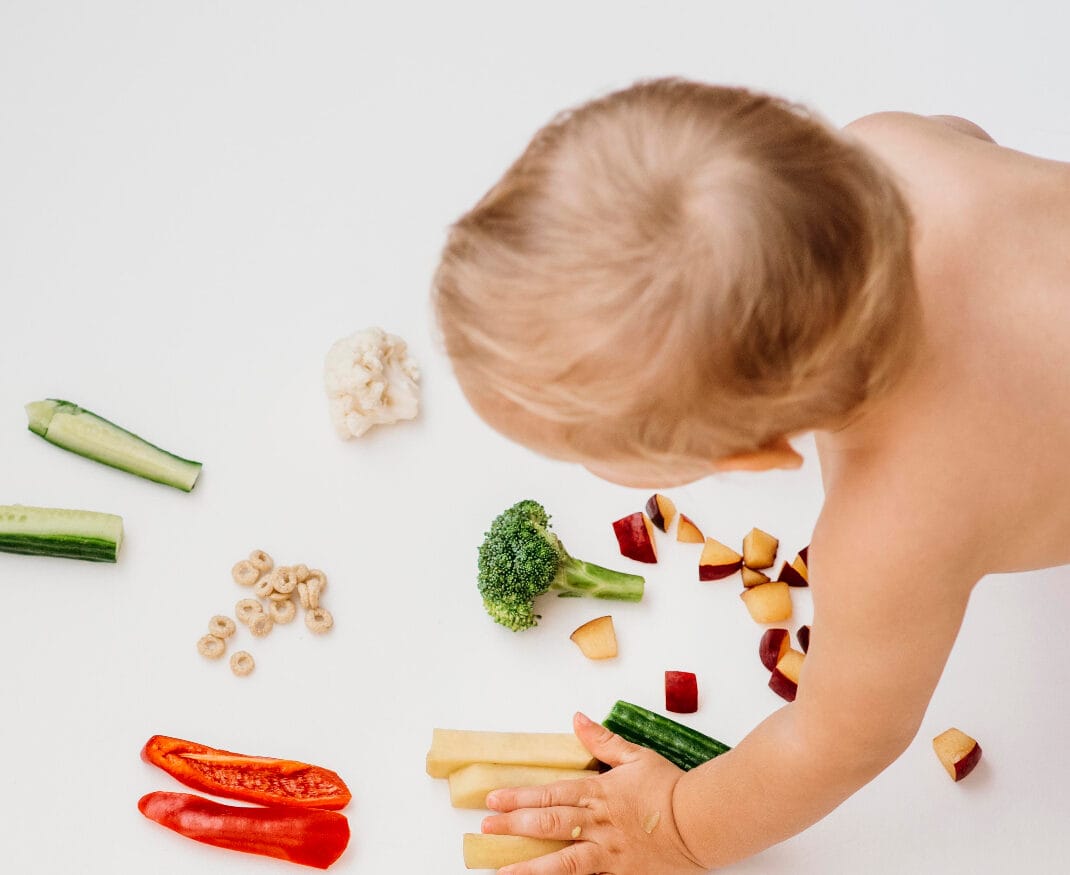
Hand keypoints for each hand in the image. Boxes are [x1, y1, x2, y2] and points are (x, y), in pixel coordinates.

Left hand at [481, 712, 707, 873]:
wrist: (702, 820)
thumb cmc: (670, 786)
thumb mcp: (636, 756)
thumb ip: (603, 740)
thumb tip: (577, 719)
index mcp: (599, 792)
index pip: (550, 793)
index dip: (519, 796)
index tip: (493, 799)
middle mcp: (598, 824)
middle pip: (549, 824)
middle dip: (514, 826)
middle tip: (485, 828)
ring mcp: (609, 854)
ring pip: (563, 862)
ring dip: (531, 867)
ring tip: (502, 872)